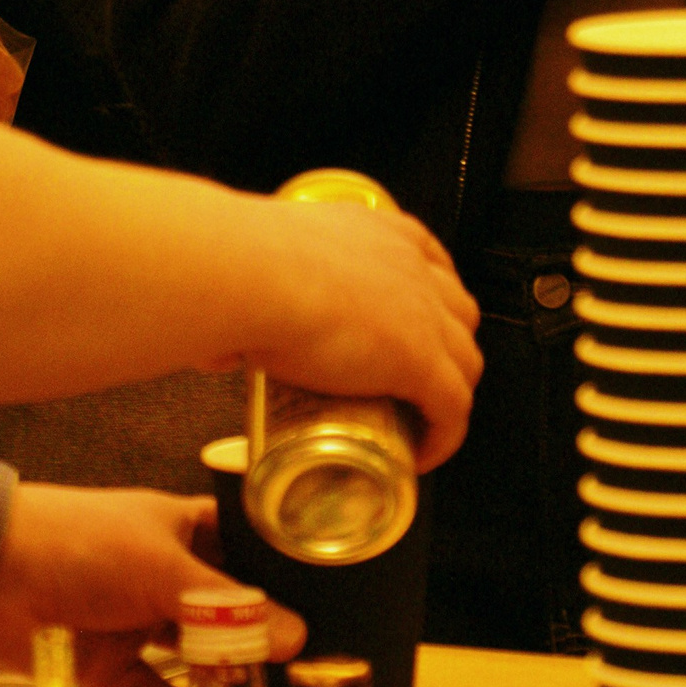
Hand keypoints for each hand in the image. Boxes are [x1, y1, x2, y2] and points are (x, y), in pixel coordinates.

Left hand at [0, 484, 305, 686]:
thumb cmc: (79, 542)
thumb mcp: (164, 567)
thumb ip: (227, 607)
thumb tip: (293, 637)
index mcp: (177, 528)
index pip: (241, 543)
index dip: (277, 569)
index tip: (326, 601)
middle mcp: (161, 573)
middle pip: (223, 607)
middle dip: (260, 636)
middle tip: (314, 670)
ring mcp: (133, 618)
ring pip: (193, 654)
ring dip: (227, 680)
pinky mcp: (105, 662)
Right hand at [240, 194, 482, 472]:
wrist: (249, 275)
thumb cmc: (239, 264)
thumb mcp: (261, 270)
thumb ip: (247, 304)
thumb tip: (220, 352)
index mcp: (376, 231)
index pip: (428, 257)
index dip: (429, 295)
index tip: (414, 320)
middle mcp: (410, 265)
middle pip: (457, 310)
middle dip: (445, 343)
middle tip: (411, 376)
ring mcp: (425, 314)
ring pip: (465, 361)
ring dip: (448, 391)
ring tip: (417, 419)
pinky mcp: (423, 362)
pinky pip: (454, 409)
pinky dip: (443, 437)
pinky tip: (419, 455)